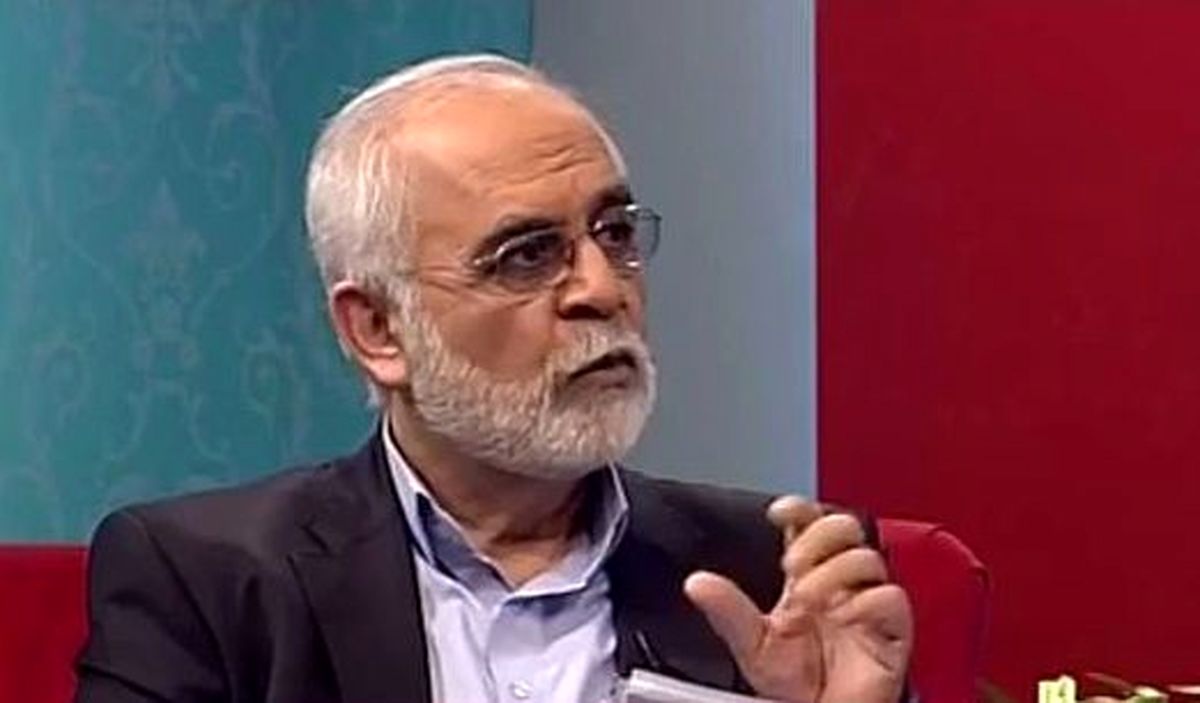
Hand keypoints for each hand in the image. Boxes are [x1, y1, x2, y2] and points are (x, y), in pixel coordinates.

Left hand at [683, 496, 911, 702]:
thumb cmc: (795, 684)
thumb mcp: (752, 645)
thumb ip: (729, 612)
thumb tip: (697, 583)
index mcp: (808, 577)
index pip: (810, 524)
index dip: (800, 509)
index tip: (780, 513)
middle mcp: (840, 583)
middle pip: (844, 527)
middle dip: (818, 536)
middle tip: (793, 564)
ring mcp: (867, 602)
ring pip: (866, 558)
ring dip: (832, 573)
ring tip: (806, 600)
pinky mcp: (892, 629)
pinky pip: (889, 598)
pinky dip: (865, 601)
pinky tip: (842, 616)